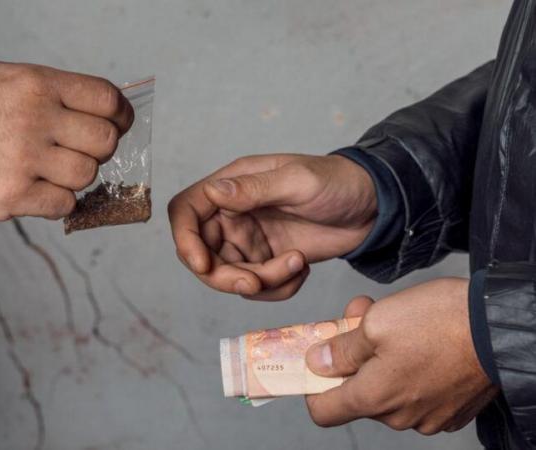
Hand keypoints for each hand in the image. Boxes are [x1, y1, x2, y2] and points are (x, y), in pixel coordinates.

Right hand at [0, 62, 133, 220]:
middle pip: (104, 142)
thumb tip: (106, 113)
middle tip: (80, 149)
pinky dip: (58, 200)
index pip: (106, 99)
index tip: (118, 123)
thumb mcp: (8, 79)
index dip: (120, 114)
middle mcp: (35, 119)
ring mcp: (25, 160)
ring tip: (49, 168)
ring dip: (75, 175)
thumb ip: (56, 93)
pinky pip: (64, 204)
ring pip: (86, 175)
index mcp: (37, 85)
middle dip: (100, 148)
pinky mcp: (14, 196)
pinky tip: (38, 189)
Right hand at [168, 154, 376, 299]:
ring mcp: (249, 240)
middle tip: (256, 282)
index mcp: (232, 185)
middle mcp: (233, 214)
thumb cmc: (338, 182)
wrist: (374, 208)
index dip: (184, 239)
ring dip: (261, 282)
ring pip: (231, 276)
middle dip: (226, 276)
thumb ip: (253, 189)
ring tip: (296, 264)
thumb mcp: (297, 181)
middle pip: (202, 254)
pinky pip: (258, 287)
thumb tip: (212, 191)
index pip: (186, 211)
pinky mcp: (268, 261)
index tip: (202, 263)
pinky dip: (278, 287)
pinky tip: (302, 269)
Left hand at [305, 278, 498, 434]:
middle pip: (358, 393)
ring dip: (381, 358)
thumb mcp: (375, 323)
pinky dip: (410, 369)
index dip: (314, 387)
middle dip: (353, 356)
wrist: (499, 327)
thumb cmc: (438, 321)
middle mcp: (400, 416)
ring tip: (394, 321)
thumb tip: (317, 363)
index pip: (324, 412)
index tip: (316, 364)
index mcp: (375, 399)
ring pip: (388, 389)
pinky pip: (417, 392)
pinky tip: (419, 341)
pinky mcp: (452, 409)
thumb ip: (340, 349)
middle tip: (360, 316)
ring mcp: (429, 416)